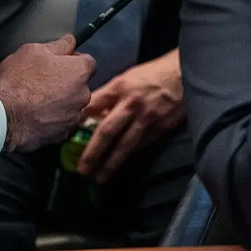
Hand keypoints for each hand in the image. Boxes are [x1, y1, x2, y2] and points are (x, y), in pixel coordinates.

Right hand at [0, 34, 96, 152]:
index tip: (60, 61)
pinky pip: (61, 122)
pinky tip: (35, 114)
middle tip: (43, 80)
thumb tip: (70, 40)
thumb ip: (58, 45)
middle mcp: (83, 95)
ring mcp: (73, 116)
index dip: (73, 60)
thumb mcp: (33, 50)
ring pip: (71, 104)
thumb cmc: (18, 81)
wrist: (3, 117)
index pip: (88, 61)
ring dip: (60, 101)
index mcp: (80, 72)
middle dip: (67, 82)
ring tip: (36, 99)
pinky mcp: (62, 134)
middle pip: (80, 84)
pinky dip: (52, 119)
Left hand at [77, 50, 185, 183]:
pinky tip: (121, 166)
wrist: (184, 72)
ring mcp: (147, 117)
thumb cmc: (153, 73)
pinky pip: (142, 145)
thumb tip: (92, 115)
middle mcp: (131, 103)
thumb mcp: (128, 77)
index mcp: (119, 87)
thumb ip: (111, 95)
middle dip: (92, 152)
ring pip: (125, 145)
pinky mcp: (161, 127)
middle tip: (81, 170)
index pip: (93, 106)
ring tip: (99, 178)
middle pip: (107, 131)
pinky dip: (130, 156)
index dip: (78, 122)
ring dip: (111, 163)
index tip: (66, 139)